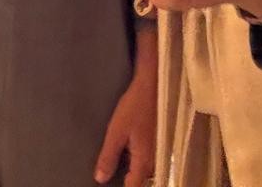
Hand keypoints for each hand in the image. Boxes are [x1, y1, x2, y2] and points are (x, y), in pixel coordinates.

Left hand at [93, 54, 156, 185]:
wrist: (154, 84)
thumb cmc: (135, 107)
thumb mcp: (116, 131)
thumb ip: (108, 156)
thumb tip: (101, 179)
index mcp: (144, 160)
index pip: (133, 186)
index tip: (109, 183)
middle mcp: (155, 159)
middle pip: (141, 178)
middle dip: (128, 178)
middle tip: (112, 170)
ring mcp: (160, 149)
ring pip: (146, 168)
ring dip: (134, 167)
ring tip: (119, 161)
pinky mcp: (160, 139)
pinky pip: (149, 156)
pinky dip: (138, 156)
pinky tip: (128, 147)